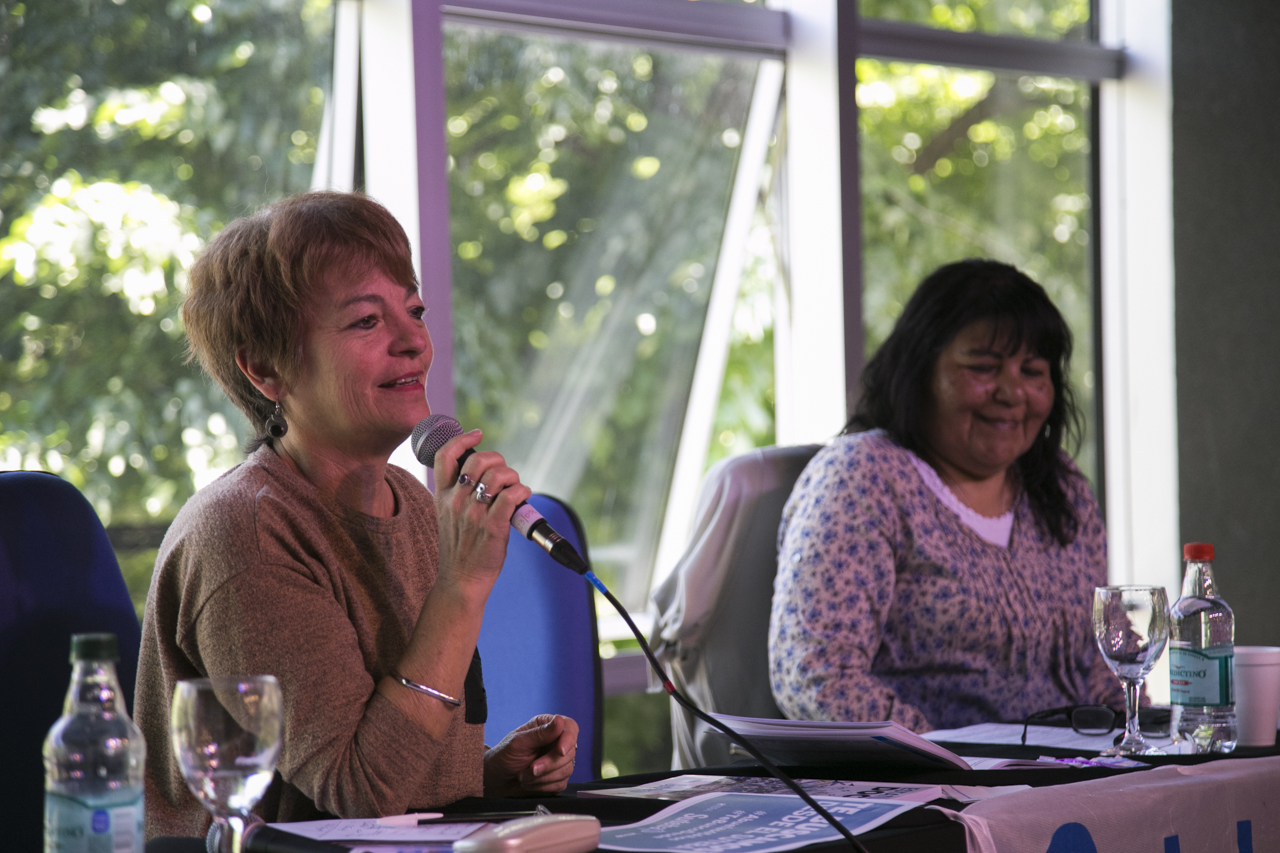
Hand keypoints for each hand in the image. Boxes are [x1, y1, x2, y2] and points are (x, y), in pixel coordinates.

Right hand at [433, 429, 532, 594]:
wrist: (461, 580)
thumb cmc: (460, 547)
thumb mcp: (447, 515)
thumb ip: (457, 493)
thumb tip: (483, 472)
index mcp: (442, 495)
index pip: (445, 454)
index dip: (463, 438)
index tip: (477, 434)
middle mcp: (456, 501)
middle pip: (478, 460)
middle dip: (498, 460)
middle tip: (505, 474)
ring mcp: (474, 514)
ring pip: (497, 476)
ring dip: (513, 477)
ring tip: (515, 488)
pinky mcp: (493, 527)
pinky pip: (512, 496)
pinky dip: (522, 491)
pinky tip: (522, 497)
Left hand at [483, 714, 578, 796]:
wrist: (495, 781)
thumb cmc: (503, 757)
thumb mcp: (518, 743)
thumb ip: (540, 733)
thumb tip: (559, 721)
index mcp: (546, 726)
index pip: (570, 727)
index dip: (568, 739)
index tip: (560, 751)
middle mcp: (554, 742)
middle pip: (569, 752)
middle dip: (549, 764)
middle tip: (530, 768)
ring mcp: (557, 761)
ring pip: (566, 770)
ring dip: (542, 777)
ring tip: (524, 776)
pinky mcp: (556, 778)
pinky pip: (561, 784)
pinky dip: (543, 787)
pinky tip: (530, 783)